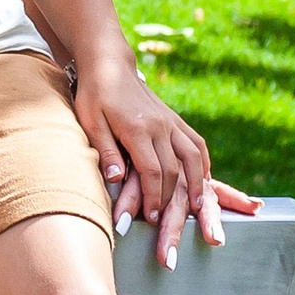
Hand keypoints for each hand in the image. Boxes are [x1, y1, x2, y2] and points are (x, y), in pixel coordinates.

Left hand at [70, 59, 257, 271]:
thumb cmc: (93, 96)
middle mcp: (161, 126)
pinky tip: (205, 183)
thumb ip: (104, 148)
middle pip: (176, 172)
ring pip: (194, 158)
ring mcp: (172, 123)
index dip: (153, 198)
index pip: (153, 171)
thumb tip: (113, 177)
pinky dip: (204, 166)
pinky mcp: (176, 121)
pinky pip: (197, 145)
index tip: (152, 220)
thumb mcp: (89, 120)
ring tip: (201, 211)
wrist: (109, 65)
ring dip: (198, 186)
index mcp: (138, 129)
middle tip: (171, 230)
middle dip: (175, 205)